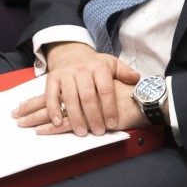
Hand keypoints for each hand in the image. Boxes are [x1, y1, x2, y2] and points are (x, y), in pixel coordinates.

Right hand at [12, 42, 141, 135]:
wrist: (72, 54)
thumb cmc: (96, 65)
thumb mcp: (113, 65)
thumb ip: (125, 73)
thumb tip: (136, 79)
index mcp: (99, 67)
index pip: (106, 90)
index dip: (109, 108)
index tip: (112, 123)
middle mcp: (82, 70)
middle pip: (88, 96)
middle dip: (93, 116)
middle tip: (98, 131)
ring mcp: (66, 74)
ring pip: (70, 98)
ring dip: (75, 117)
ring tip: (81, 132)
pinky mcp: (52, 79)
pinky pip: (50, 95)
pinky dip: (53, 109)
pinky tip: (58, 122)